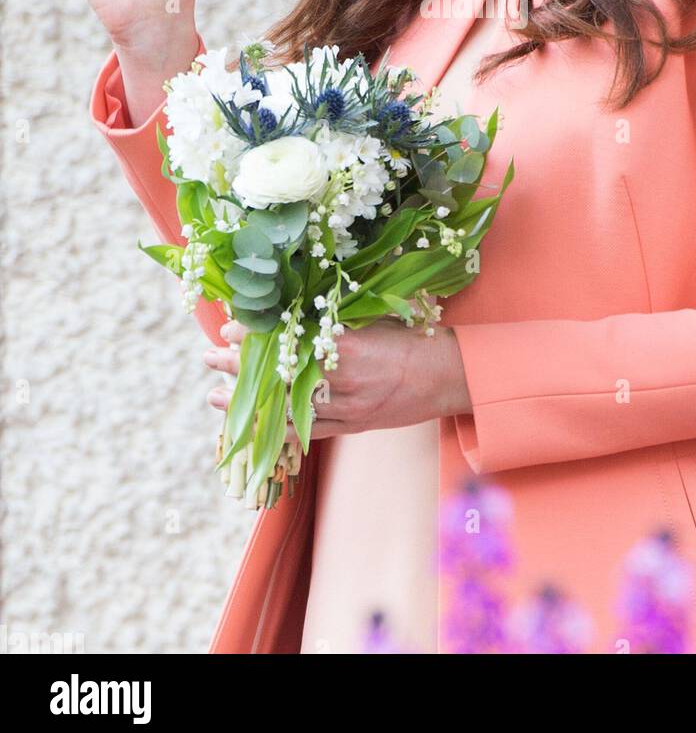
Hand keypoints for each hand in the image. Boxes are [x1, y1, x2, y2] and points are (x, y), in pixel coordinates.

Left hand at [203, 316, 471, 437]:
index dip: (256, 335)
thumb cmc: (413, 335)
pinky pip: (309, 432)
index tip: (231, 326)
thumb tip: (292, 300)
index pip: (289, 340)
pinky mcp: (354, 426)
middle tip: (209, 356)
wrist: (449, 376)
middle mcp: (345, 380)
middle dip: (241, 367)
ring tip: (215, 396)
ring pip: (288, 407)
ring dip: (249, 402)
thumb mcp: (375, 313)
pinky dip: (279, 430)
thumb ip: (336, 314)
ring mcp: (349, 408)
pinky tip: (254, 427)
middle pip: (281, 375)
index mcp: (351, 345)